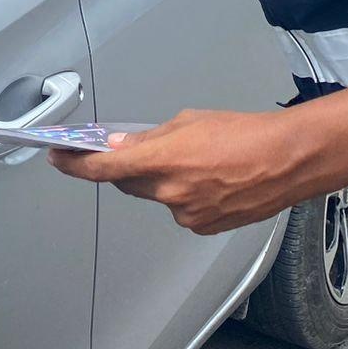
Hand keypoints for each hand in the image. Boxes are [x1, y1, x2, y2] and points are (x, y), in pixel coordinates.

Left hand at [48, 109, 318, 235]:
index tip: (58, 158)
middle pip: (128, 182)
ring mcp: (187, 214)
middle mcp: (170, 194)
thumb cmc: (247, 134)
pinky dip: (183, 193)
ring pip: (157, 196)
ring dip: (161, 179)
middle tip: (129, 148)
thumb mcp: (190, 122)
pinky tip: (208, 178)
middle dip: (125, 166)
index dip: (76, 165)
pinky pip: (180, 208)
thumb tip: (123, 144)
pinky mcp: (204, 226)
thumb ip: (151, 138)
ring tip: (195, 160)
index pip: (104, 167)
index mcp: (163, 161)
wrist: (289, 160)